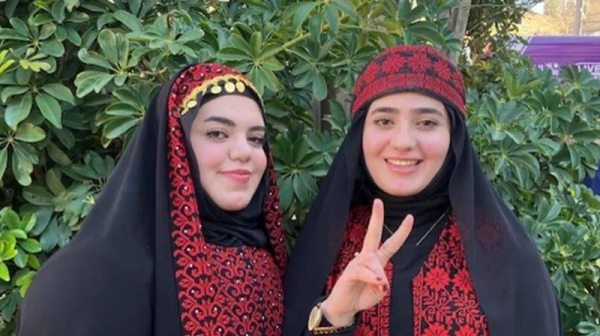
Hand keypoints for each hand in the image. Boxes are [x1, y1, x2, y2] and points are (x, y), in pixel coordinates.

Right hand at [320, 199, 413, 325]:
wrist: (345, 308)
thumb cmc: (362, 296)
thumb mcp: (379, 292)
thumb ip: (382, 285)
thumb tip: (380, 279)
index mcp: (377, 261)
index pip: (391, 244)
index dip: (401, 232)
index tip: (410, 217)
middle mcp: (367, 258)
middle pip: (373, 235)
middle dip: (376, 218)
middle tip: (378, 201)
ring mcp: (356, 264)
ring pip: (372, 261)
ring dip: (378, 274)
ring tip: (379, 286)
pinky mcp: (349, 272)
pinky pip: (363, 271)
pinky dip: (372, 278)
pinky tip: (377, 283)